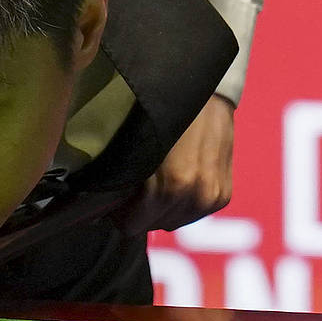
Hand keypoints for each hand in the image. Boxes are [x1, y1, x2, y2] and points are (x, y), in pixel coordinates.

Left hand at [121, 93, 235, 232]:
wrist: (208, 95)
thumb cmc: (163, 114)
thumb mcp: (135, 143)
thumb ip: (119, 177)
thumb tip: (99, 205)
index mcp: (172, 185)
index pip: (132, 225)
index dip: (118, 213)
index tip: (112, 199)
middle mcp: (196, 195)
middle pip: (152, 225)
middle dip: (139, 210)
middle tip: (132, 188)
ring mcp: (212, 197)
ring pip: (172, 222)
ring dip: (160, 209)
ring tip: (154, 183)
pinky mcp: (223, 196)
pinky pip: (192, 215)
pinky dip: (180, 204)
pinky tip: (175, 182)